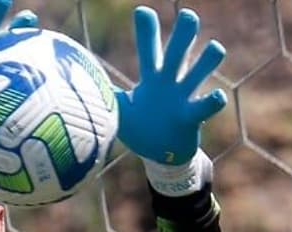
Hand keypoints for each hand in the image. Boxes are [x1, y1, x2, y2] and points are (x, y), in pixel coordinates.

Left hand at [115, 7, 227, 164]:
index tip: (142, 11)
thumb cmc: (142, 129)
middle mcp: (170, 82)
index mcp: (152, 78)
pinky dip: (214, 101)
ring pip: (201, 69)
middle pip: (178, 50)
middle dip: (186, 31)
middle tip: (188, 16)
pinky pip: (207, 105)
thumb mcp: (120, 111)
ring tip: (214, 49)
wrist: (162, 157)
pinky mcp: (193, 117)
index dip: (147, 29)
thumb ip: (105, 95)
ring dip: (210, 58)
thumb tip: (76, 84)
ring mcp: (184, 97)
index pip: (149, 48)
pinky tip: (216, 96)